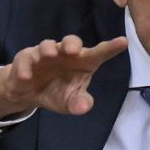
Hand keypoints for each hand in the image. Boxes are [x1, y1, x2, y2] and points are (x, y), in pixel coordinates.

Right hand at [0, 35, 127, 119]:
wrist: (29, 93)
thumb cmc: (57, 92)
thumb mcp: (69, 102)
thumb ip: (78, 104)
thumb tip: (83, 108)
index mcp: (82, 62)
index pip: (98, 53)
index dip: (110, 47)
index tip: (123, 42)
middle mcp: (64, 54)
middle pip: (71, 42)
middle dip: (72, 44)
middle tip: (73, 51)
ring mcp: (44, 54)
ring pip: (47, 45)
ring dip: (48, 49)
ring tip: (49, 55)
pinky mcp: (26, 58)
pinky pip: (25, 59)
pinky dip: (25, 67)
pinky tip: (26, 77)